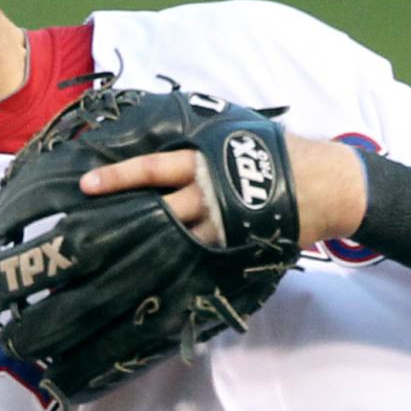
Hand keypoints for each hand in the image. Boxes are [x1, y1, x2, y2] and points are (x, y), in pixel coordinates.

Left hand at [76, 131, 368, 250]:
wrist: (325, 185)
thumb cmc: (279, 153)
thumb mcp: (237, 133)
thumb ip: (201, 140)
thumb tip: (164, 136)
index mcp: (203, 160)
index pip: (152, 168)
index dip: (118, 177)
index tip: (85, 186)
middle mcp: (208, 192)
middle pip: (157, 210)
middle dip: (123, 220)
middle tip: (86, 235)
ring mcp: (221, 224)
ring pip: (174, 239)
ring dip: (143, 249)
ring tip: (109, 262)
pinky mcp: (235, 247)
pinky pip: (199, 259)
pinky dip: (176, 267)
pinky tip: (151, 278)